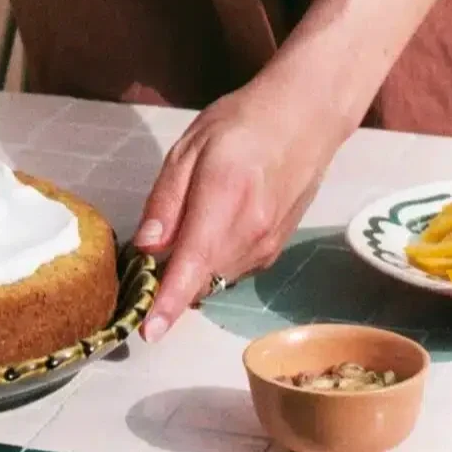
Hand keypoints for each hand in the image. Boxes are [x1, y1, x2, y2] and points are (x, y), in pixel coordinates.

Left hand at [133, 69, 356, 341]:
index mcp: (224, 199)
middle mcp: (250, 232)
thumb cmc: (241, 125)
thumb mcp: (188, 149)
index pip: (192, 264)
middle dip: (167, 281)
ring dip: (189, 269)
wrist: (306, 119)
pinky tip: (211, 224)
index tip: (149, 333)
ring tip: (183, 224)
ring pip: (213, 277)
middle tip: (144, 256)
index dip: (168, 302)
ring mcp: (267, 245)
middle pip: (199, 279)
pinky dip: (211, 259)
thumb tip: (147, 248)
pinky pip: (230, 268)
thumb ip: (166, 201)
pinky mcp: (274, 250)